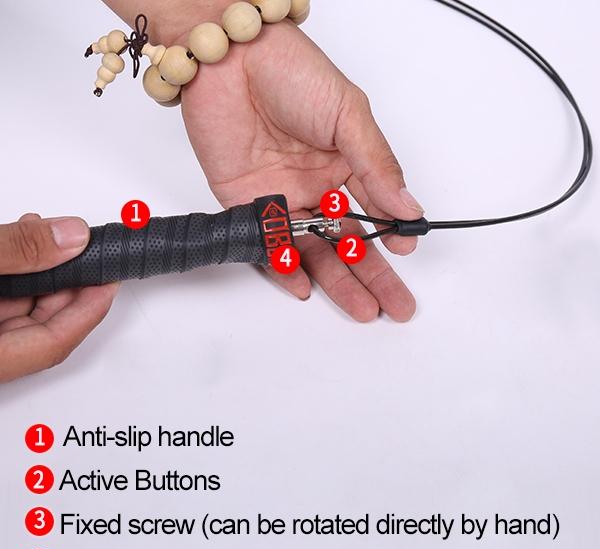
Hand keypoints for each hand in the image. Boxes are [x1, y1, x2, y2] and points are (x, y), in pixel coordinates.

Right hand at [0, 214, 117, 382]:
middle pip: (42, 326)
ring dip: (39, 274)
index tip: (112, 281)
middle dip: (67, 282)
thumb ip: (17, 252)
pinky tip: (19, 249)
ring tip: (47, 238)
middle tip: (86, 252)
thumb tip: (70, 238)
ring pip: (22, 312)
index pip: (55, 342)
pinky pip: (3, 304)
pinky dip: (16, 277)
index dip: (90, 309)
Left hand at [181, 20, 423, 321]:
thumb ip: (376, 164)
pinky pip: (267, 244)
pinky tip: (306, 287)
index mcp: (346, 163)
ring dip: (337, 280)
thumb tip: (409, 208)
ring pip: (313, 249)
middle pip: (349, 240)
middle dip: (373, 274)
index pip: (376, 210)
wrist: (227, 56)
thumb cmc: (292, 72)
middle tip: (395, 306)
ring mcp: (281, 198)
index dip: (392, 234)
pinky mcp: (245, 204)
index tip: (406, 252)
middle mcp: (315, 186)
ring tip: (363, 309)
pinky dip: (284, 267)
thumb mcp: (348, 114)